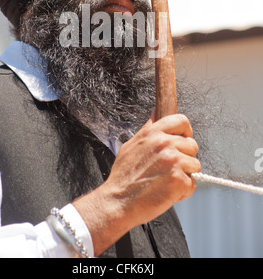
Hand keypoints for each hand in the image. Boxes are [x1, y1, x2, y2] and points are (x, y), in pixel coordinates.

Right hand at [73, 110, 200, 255]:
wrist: (118, 201)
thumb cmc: (124, 176)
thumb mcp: (132, 145)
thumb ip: (148, 129)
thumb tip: (156, 113)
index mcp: (153, 133)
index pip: (181, 121)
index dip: (185, 131)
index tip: (182, 140)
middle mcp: (165, 143)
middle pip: (192, 144)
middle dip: (185, 157)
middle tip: (169, 168)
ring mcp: (173, 161)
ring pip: (195, 165)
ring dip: (185, 175)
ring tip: (166, 181)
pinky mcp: (179, 179)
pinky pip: (192, 183)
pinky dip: (183, 191)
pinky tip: (167, 192)